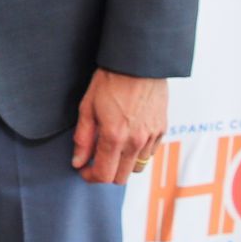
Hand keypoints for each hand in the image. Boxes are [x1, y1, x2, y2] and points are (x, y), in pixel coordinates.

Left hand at [70, 69, 166, 185]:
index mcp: (114, 137)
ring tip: (112, 148)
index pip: (103, 175)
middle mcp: (135, 142)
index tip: (83, 170)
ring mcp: (151, 137)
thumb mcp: (87, 107)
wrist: (138, 63)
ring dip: (122, 164)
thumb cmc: (111, 80)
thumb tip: (78, 162)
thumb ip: (83, 138)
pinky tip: (127, 138)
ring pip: (136, 168)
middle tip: (95, 160)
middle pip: (120, 178)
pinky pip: (149, 154)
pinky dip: (137, 153)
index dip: (90, 177)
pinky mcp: (161, 131)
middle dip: (105, 173)